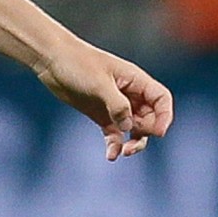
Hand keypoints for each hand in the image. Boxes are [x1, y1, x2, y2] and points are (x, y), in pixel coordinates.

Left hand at [35, 41, 174, 160]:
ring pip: (134, 129)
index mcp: (135, 80)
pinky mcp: (101, 115)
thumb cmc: (78, 64)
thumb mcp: (99, 84)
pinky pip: (115, 134)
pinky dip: (115, 145)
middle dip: (146, 133)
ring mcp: (115, 106)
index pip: (161, 99)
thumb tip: (129, 127)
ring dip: (133, 143)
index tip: (159, 132)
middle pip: (150, 118)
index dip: (165, 116)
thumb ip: (118, 105)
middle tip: (132, 141)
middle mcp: (129, 94)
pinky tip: (111, 155)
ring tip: (123, 152)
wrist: (52, 61)